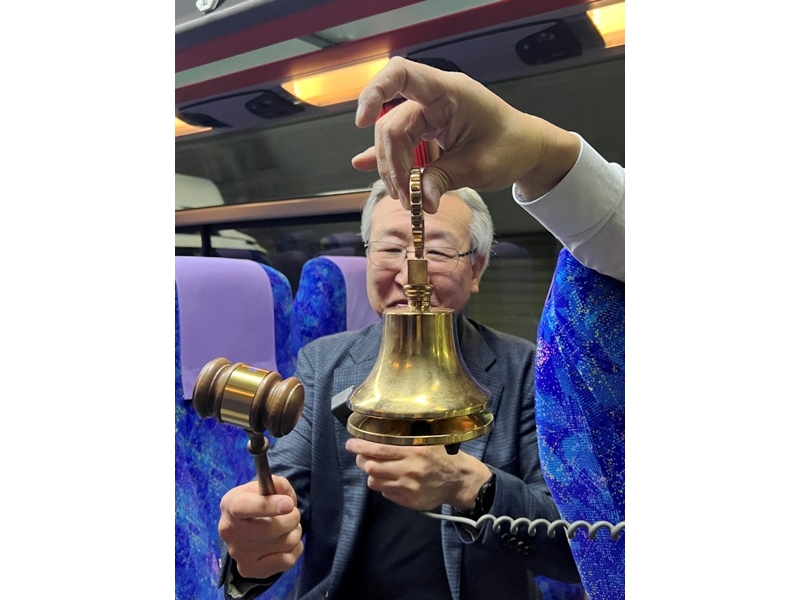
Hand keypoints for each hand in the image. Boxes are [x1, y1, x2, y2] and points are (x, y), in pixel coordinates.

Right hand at [218, 478, 303, 579]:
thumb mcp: (265, 487)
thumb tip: (285, 497)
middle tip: (293, 514)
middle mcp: (229, 531)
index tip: (288, 504)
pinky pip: (286, 561)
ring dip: (295, 533)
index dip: (268, 506)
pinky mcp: (249, 569)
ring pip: (283, 544)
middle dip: (292, 518)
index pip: (244, 507)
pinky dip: (295, 550)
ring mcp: (238, 554)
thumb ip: (277, 484)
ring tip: (289, 528)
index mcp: (230, 504)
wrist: (246, 526)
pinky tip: (288, 543)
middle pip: (269, 529)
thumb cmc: (258, 502)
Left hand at [345, 437, 490, 510]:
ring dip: (371, 474)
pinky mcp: (408, 501)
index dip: (360, 447)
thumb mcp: (427, 441)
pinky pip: (386, 493)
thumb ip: (405, 439)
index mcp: (413, 452)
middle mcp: (409, 471)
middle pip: (371, 467)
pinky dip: (383, 484)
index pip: (378, 449)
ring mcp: (408, 488)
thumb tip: (379, 434)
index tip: (351, 444)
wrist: (459, 480)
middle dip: (362, 460)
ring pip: (375, 482)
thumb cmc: (442, 456)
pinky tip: (391, 478)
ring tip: (375, 467)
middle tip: (361, 455)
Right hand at [351, 56, 579, 211]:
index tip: (362, 123)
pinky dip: (389, 158)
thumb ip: (445, 179)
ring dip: (393, 168)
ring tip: (406, 197)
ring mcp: (429, 113)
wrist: (528, 147)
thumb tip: (420, 201)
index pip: (401, 74)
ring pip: (393, 137)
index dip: (374, 93)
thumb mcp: (480, 168)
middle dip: (393, 163)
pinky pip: (401, 141)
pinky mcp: (427, 129)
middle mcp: (434, 98)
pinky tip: (366, 167)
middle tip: (407, 197)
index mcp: (450, 92)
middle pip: (392, 123)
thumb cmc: (512, 147)